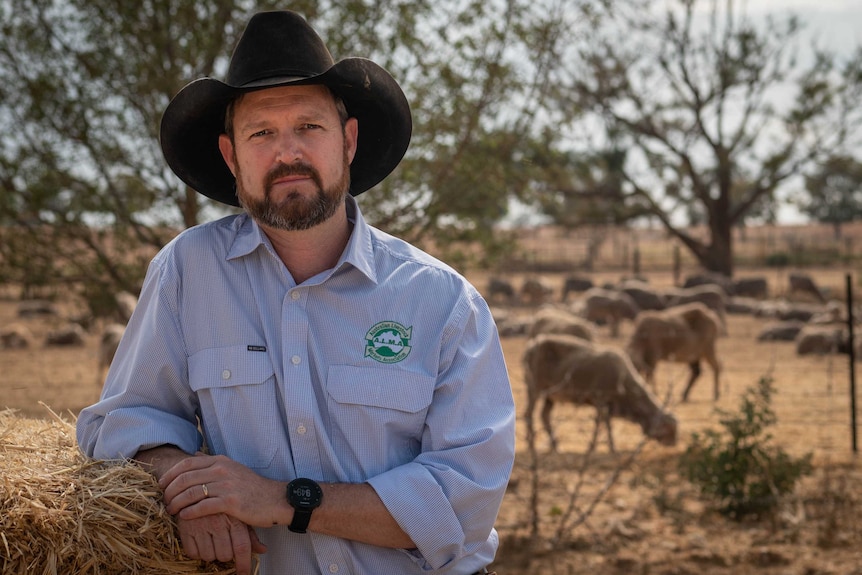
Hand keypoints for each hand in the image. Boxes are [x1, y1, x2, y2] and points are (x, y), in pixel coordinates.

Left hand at [159, 453, 289, 527]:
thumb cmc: (252, 487)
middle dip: (170, 490)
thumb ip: (212, 462)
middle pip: (185, 478)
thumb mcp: (233, 468)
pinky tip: (184, 516)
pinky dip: (190, 512)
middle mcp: (222, 470)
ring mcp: (227, 485)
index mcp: (221, 461)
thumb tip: (193, 455)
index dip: (170, 474)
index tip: (161, 485)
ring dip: (176, 503)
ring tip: (171, 510)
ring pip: (191, 493)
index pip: (187, 464)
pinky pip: (203, 506)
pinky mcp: (231, 502)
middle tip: (164, 501)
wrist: (275, 499)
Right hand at [175, 513, 266, 574]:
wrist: (197, 486)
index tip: (244, 574)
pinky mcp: (185, 528)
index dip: (243, 564)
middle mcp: (218, 522)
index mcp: (234, 518)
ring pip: (208, 556)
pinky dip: (197, 552)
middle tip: (223, 546)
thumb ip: (250, 534)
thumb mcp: (238, 514)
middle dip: (225, 555)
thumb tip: (263, 550)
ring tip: (210, 540)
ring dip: (210, 553)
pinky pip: (193, 553)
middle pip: (224, 555)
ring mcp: (201, 525)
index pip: (242, 547)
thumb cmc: (222, 504)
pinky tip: (200, 540)